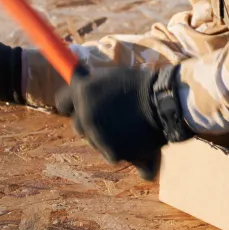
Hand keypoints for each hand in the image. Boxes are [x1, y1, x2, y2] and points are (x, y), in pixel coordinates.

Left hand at [55, 65, 192, 179]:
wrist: (166, 102)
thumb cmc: (141, 84)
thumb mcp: (111, 76)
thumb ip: (91, 84)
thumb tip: (76, 80)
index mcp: (83, 93)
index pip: (62, 102)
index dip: (72, 102)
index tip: (81, 103)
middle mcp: (86, 117)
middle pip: (79, 125)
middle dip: (92, 121)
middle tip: (114, 114)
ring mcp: (99, 137)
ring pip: (97, 141)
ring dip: (110, 136)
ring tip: (132, 124)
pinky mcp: (114, 154)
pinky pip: (114, 154)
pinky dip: (127, 151)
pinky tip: (140, 140)